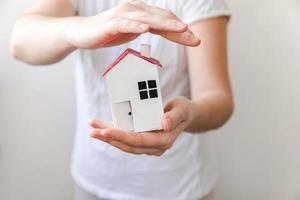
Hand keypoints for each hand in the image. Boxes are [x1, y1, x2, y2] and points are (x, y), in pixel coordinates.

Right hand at [64, 0, 199, 48]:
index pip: (165, 20)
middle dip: (180, 29)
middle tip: (195, 39)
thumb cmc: (108, 32)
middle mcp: (135, 10)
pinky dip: (137, 26)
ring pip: (148, 19)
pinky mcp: (111, 23)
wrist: (82, 33)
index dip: (180, 30)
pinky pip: (126, 24)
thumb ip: (148, 29)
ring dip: (165, 24)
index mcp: (142, 13)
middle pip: (161, 19)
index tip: (194, 40)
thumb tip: (165, 31)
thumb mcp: (133, 31)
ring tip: (181, 30)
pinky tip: (146, 29)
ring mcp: (123, 15)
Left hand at [90, 96, 191, 155]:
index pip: (139, 141)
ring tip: (92, 128)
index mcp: (163, 140)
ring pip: (124, 143)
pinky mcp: (141, 139)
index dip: (122, 137)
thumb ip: (173, 117)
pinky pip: (125, 137)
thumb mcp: (181, 109)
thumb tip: (164, 124)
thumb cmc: (182, 110)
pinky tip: (100, 126)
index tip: (106, 131)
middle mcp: (154, 146)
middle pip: (128, 145)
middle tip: (93, 131)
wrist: (183, 115)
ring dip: (107, 137)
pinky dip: (112, 132)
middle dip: (109, 138)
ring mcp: (147, 144)